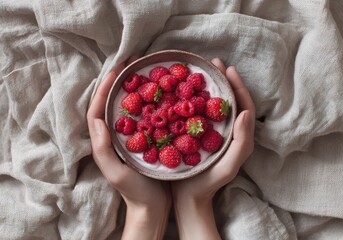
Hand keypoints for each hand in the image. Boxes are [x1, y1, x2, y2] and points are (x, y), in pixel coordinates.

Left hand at [87, 57, 169, 239]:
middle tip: (130, 64)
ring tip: (142, 72)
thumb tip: (98, 120)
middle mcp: (114, 137)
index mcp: (103, 142)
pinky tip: (158, 94)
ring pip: (127, 108)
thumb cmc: (135, 192)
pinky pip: (143, 116)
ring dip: (132, 89)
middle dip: (117, 82)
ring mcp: (129, 138)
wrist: (153, 207)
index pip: (97, 110)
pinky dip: (147, 102)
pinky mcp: (144, 140)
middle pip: (111, 104)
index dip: (104, 88)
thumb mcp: (117, 174)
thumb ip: (103, 150)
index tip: (116, 70)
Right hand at [171, 58, 255, 239]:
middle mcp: (229, 132)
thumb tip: (246, 112)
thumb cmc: (207, 183)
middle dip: (225, 80)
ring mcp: (215, 133)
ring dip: (212, 87)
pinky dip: (198, 99)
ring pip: (217, 105)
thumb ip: (242, 142)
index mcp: (240, 137)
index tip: (228, 69)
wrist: (189, 198)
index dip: (238, 86)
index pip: (244, 106)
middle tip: (214, 63)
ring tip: (203, 72)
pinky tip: (187, 92)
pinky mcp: (201, 136)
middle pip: (231, 101)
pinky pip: (202, 113)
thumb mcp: (227, 167)